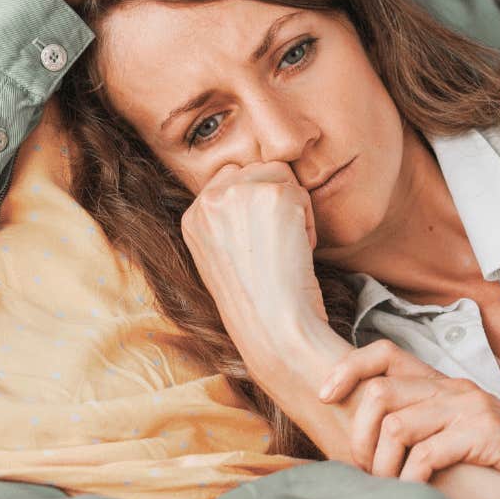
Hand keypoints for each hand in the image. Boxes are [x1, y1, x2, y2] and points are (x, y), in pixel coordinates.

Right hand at [179, 161, 324, 330]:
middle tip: (275, 246)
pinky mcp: (272, 196)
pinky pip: (302, 193)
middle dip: (275, 202)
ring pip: (281, 177)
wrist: (273, 327)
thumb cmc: (256, 302)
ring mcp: (239, 194)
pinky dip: (308, 223)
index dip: (255, 204)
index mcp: (192, 217)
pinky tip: (296, 252)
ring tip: (285, 248)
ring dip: (293, 209)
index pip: (230, 178)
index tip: (260, 241)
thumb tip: (255, 190)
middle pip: (257, 171)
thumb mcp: (222, 256)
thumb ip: (228, 220)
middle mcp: (209, 200)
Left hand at [318, 339, 499, 498]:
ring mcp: (469, 409)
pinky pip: (425, 454)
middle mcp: (454, 388)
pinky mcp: (483, 435)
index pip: (384, 352)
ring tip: (387, 487)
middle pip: (378, 390)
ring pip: (395, 423)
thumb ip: (432, 428)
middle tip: (364, 468)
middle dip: (358, 434)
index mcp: (447, 384)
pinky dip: (410, 480)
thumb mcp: (469, 434)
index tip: (326, 397)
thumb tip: (377, 447)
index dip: (347, 368)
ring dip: (380, 463)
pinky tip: (415, 495)